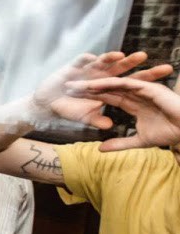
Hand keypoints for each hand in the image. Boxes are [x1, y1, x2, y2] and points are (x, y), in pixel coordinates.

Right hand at [32, 52, 173, 130]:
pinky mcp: (72, 67)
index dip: (149, 77)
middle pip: (122, 68)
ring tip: (122, 56)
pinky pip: (80, 61)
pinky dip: (86, 60)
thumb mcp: (85, 117)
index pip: (133, 81)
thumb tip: (109, 126)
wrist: (48, 103)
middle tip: (148, 57)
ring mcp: (88, 70)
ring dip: (112, 58)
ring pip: (104, 62)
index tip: (167, 74)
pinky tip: (93, 59)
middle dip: (135, 63)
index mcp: (110, 87)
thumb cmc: (69, 109)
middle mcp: (102, 75)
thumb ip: (97, 120)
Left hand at [63, 76, 179, 151]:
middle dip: (86, 87)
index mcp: (133, 103)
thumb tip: (100, 150)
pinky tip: (95, 84)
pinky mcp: (149, 88)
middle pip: (106, 88)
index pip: (107, 98)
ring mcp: (142, 89)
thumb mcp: (139, 141)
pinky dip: (111, 83)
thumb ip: (119, 143)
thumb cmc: (170, 134)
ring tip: (75, 84)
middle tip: (65, 87)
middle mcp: (136, 93)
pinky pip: (126, 84)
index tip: (71, 99)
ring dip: (94, 83)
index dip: (90, 97)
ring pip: (113, 84)